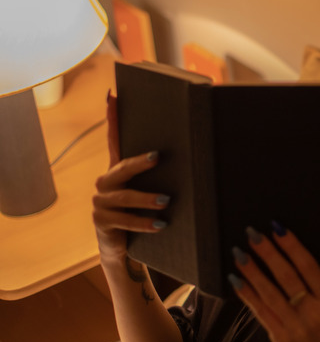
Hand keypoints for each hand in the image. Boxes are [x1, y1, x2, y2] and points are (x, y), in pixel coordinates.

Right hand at [92, 92, 168, 261]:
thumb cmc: (143, 211)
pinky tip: (160, 224)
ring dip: (147, 199)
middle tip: (158, 157)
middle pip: (121, 168)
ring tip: (166, 201)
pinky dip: (144, 222)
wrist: (122, 246)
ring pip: (125, 197)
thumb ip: (162, 174)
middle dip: (140, 163)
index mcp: (117, 170)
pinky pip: (125, 220)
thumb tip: (197, 151)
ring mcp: (101, 203)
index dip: (112, 118)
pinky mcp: (102, 222)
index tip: (113, 95)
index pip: (114, 139)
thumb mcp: (151, 190)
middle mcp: (105, 183)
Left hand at [230, 223, 319, 341]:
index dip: (292, 246)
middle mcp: (314, 312)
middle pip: (287, 276)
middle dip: (268, 253)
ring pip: (270, 293)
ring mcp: (296, 327)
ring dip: (252, 271)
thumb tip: (292, 257)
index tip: (278, 228)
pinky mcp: (280, 338)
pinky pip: (260, 312)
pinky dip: (247, 294)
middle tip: (253, 233)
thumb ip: (319, 288)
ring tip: (239, 252)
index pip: (310, 266)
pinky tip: (236, 280)